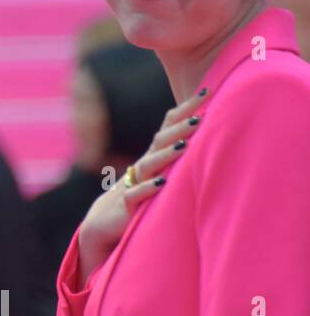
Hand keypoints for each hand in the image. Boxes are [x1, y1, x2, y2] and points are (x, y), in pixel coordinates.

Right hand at [76, 88, 208, 283]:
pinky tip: (162, 183)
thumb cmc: (140, 196)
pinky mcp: (126, 205)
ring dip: (166, 155)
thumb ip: (176, 156)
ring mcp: (133, 183)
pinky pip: (136, 194)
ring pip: (149, 165)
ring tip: (185, 146)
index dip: (184, 109)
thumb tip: (211, 137)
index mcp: (152, 156)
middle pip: (160, 141)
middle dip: (179, 129)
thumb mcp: (158, 174)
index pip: (167, 126)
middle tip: (200, 117)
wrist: (104, 223)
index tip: (205, 92)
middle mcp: (143, 166)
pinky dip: (148, 187)